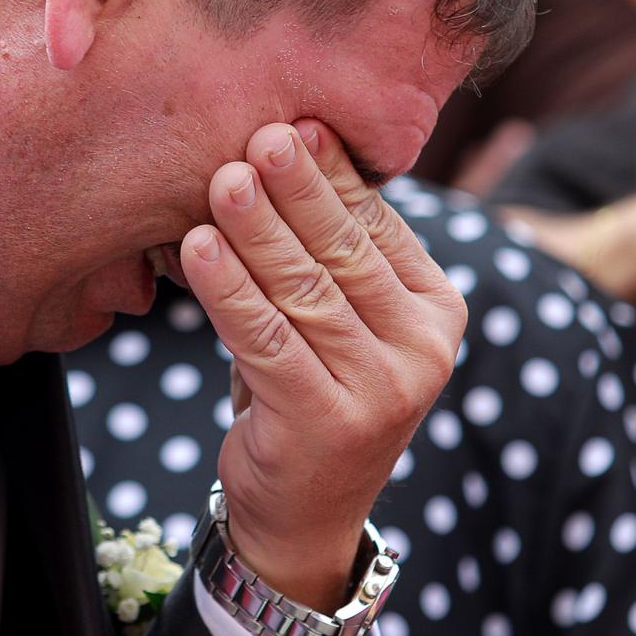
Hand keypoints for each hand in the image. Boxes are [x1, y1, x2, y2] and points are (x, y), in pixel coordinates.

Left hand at [181, 120, 464, 610]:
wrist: (302, 513)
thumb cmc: (309, 389)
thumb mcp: (336, 319)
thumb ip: (331, 252)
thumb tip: (290, 142)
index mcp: (437, 310)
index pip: (379, 226)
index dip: (334, 173)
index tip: (294, 122)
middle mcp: (423, 350)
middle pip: (345, 251)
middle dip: (297, 188)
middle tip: (259, 135)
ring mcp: (382, 391)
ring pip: (304, 291)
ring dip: (256, 230)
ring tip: (220, 180)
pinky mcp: (327, 423)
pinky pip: (267, 340)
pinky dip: (228, 290)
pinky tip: (198, 249)